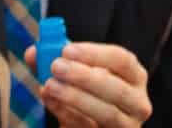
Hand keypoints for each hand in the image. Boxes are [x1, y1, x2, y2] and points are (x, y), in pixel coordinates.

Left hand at [30, 40, 152, 126]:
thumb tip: (33, 52)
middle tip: (56, 67)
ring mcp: (128, 126)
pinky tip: (50, 102)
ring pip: (107, 113)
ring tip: (49, 85)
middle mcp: (138, 102)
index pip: (122, 60)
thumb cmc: (89, 92)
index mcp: (135, 76)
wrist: (93, 126)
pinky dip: (67, 115)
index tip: (66, 50)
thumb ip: (57, 60)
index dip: (95, 54)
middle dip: (84, 77)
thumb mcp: (79, 73)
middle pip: (116, 89)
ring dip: (75, 97)